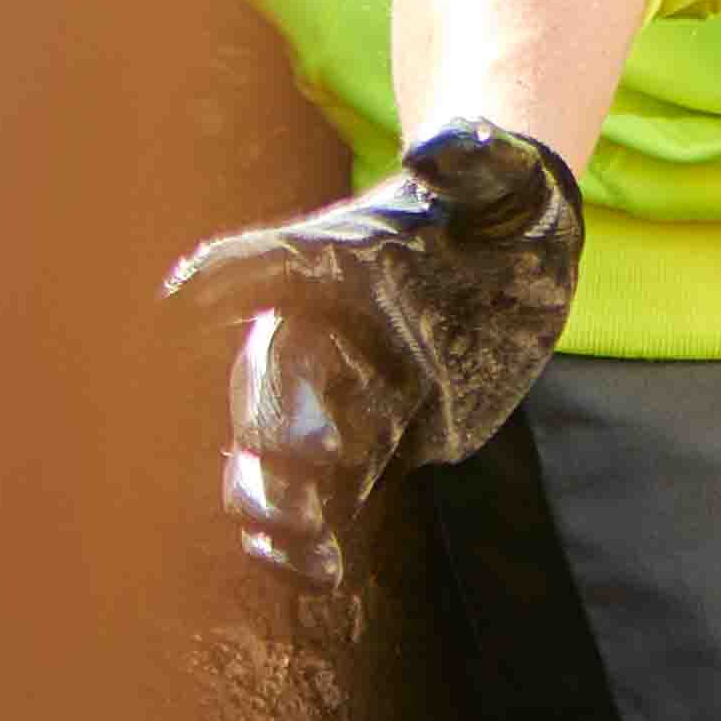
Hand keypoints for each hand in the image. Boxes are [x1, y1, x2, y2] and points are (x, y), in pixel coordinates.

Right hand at [161, 119, 583, 591]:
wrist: (515, 243)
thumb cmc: (491, 198)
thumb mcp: (493, 177)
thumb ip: (474, 162)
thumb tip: (448, 144)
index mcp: (330, 268)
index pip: (268, 289)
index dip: (238, 317)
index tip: (205, 344)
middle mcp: (324, 334)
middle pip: (272, 392)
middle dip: (274, 438)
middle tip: (306, 472)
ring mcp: (348, 391)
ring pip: (286, 457)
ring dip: (281, 502)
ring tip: (302, 547)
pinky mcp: (383, 439)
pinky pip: (336, 495)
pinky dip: (318, 536)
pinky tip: (320, 576)